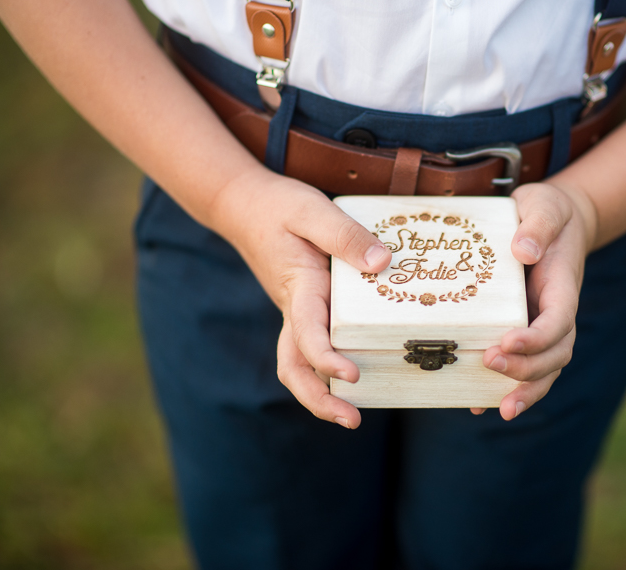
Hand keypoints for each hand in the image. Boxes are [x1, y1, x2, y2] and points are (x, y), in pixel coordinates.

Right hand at [209, 168, 391, 428]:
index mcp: (299, 288)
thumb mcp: (313, 211)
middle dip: (319, 400)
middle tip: (352, 421)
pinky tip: (356, 374)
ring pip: (300, 363)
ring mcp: (297, 312)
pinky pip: (313, 346)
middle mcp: (295, 308)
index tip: (350, 375)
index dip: (327, 359)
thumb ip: (345, 236)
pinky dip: (327, 369)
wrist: (244, 205)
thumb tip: (381, 264)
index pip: (307, 333)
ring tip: (353, 416)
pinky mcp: (305, 309)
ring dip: (321, 393)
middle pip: (295, 367)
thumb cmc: (279, 206)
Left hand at [476, 182, 597, 419]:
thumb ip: (537, 225)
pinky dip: (503, 389)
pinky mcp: (524, 331)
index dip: (537, 338)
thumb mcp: (543, 205)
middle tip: (491, 365)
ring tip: (497, 408)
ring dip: (524, 390)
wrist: (553, 222)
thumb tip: (523, 251)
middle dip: (527, 369)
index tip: (508, 341)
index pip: (558, 321)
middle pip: (554, 355)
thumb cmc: (546, 212)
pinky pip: (521, 366)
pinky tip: (477, 404)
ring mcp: (541, 325)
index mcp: (563, 286)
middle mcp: (556, 313)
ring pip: (544, 369)